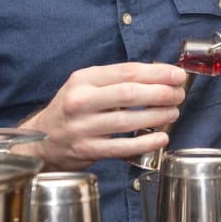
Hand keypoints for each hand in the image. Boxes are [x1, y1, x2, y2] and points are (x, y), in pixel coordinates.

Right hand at [18, 62, 188, 170]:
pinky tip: (161, 137)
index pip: (126, 71)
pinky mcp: (87, 150)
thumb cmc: (72, 109)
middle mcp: (81, 101)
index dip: (156, 73)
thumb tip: (158, 76)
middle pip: (129, 94)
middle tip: (179, 94)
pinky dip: (146, 142)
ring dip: (157, 116)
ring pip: (128, 120)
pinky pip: (122, 147)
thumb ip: (116, 80)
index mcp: (84, 79)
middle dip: (161, 93)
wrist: (42, 140)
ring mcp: (82, 127)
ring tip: (173, 112)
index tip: (177, 75)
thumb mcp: (86, 86)